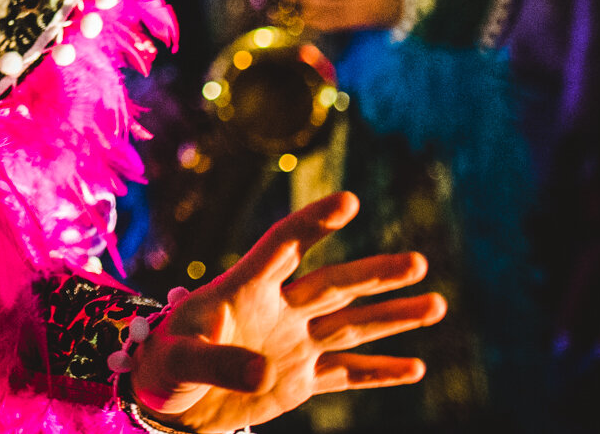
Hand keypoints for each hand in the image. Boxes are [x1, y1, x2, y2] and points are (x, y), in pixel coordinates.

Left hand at [130, 192, 445, 431]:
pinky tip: (415, 366)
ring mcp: (292, 343)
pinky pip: (346, 374)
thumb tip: (264, 372)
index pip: (283, 246)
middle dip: (375, 275)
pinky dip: (379, 372)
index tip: (348, 202)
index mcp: (243, 288)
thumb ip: (216, 361)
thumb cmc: (162, 364)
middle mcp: (277, 309)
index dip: (313, 224)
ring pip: (351, 326)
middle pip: (333, 286)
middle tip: (418, 262)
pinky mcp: (298, 380)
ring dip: (392, 316)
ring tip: (437, 302)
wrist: (167, 397)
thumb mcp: (179, 358)